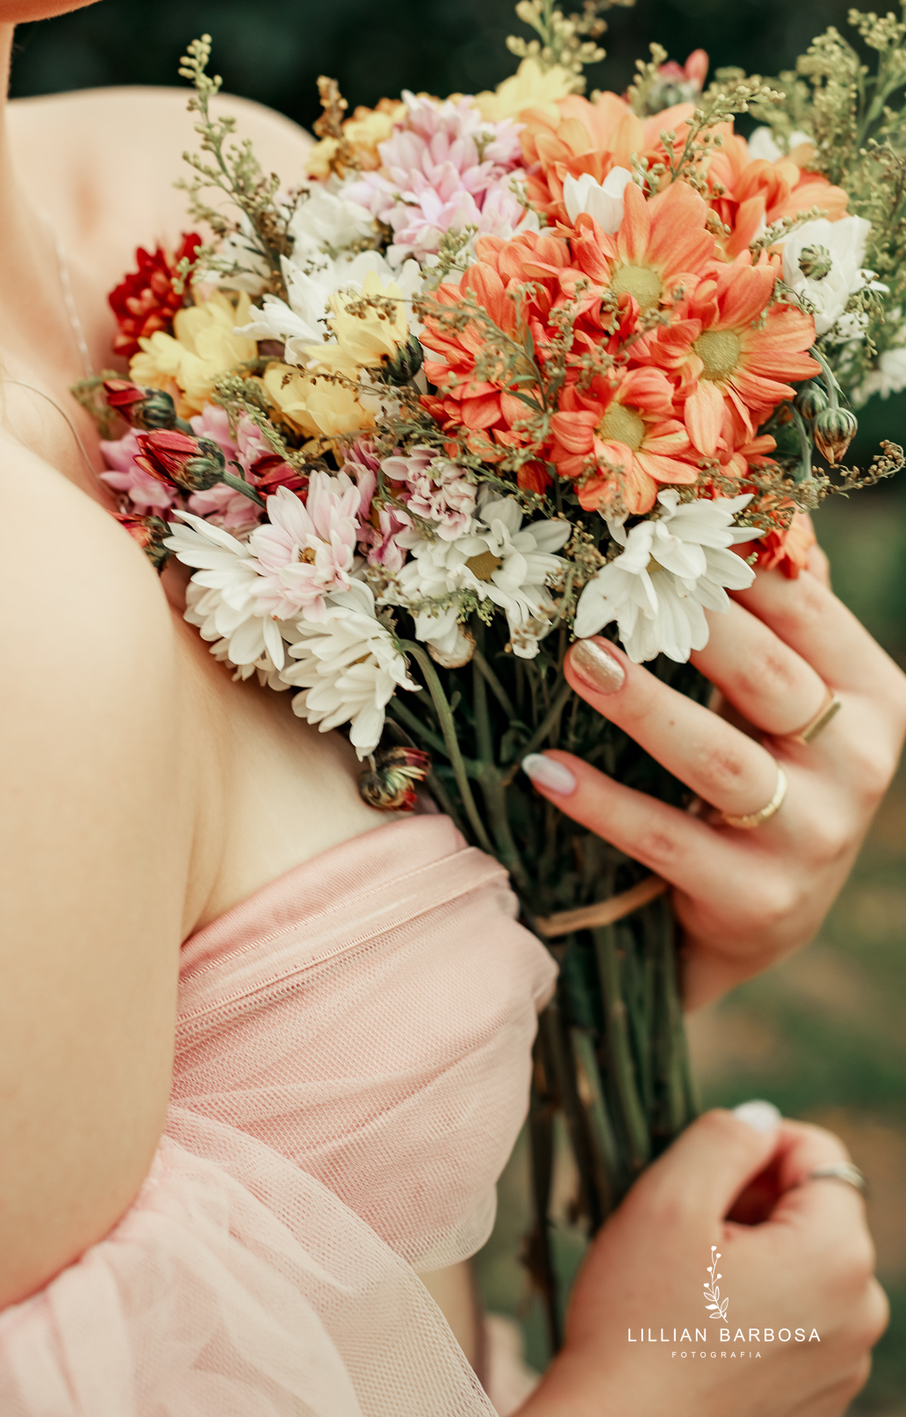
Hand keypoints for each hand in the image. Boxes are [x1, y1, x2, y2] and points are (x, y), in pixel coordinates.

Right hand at [512, 1108, 887, 1416]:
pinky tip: (699, 1338)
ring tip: (685, 1291)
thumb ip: (724, 1137)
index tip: (698, 1179)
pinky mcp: (816, 1410)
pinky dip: (755, 1317)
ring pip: (804, 1273)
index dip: (754, 1147)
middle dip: (752, 1208)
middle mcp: (864, 1317)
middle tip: (683, 1238)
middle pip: (813, 1216)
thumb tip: (762, 1120)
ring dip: (753, 1263)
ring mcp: (843, 1372)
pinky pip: (798, 1331)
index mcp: (838, 1257)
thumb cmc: (634, 1321)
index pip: (820, 1154)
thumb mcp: (667, 1199)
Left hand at [523, 543, 905, 1006]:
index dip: (734, 564)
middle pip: (767, 676)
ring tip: (578, 660)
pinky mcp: (758, 902)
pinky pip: (668, 841)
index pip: (808, 611)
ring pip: (720, 759)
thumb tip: (753, 497)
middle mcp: (858, 766)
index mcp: (874, 697)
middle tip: (612, 577)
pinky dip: (602, 803)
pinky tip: (544, 769)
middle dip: (688, 623)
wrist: (757, 918)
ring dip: (643, 706)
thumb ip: (780, 613)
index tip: (658, 522)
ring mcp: (813, 839)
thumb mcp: (790, 699)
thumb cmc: (768, 774)